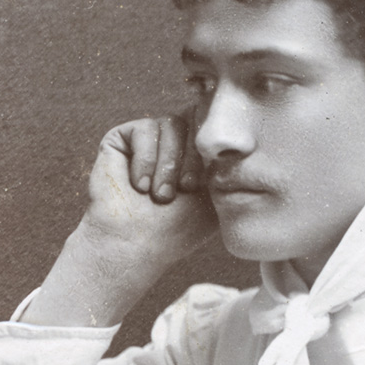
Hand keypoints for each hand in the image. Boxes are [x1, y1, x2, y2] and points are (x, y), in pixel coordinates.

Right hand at [81, 115, 215, 265]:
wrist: (133, 243)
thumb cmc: (176, 229)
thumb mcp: (215, 197)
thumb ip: (228, 165)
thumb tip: (240, 139)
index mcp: (199, 154)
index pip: (216, 127)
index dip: (214, 150)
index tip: (203, 184)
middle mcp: (176, 143)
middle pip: (196, 120)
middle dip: (193, 158)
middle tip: (186, 188)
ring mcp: (150, 139)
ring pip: (172, 123)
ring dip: (169, 163)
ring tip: (160, 195)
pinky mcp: (123, 138)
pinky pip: (145, 129)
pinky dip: (146, 159)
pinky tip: (140, 186)